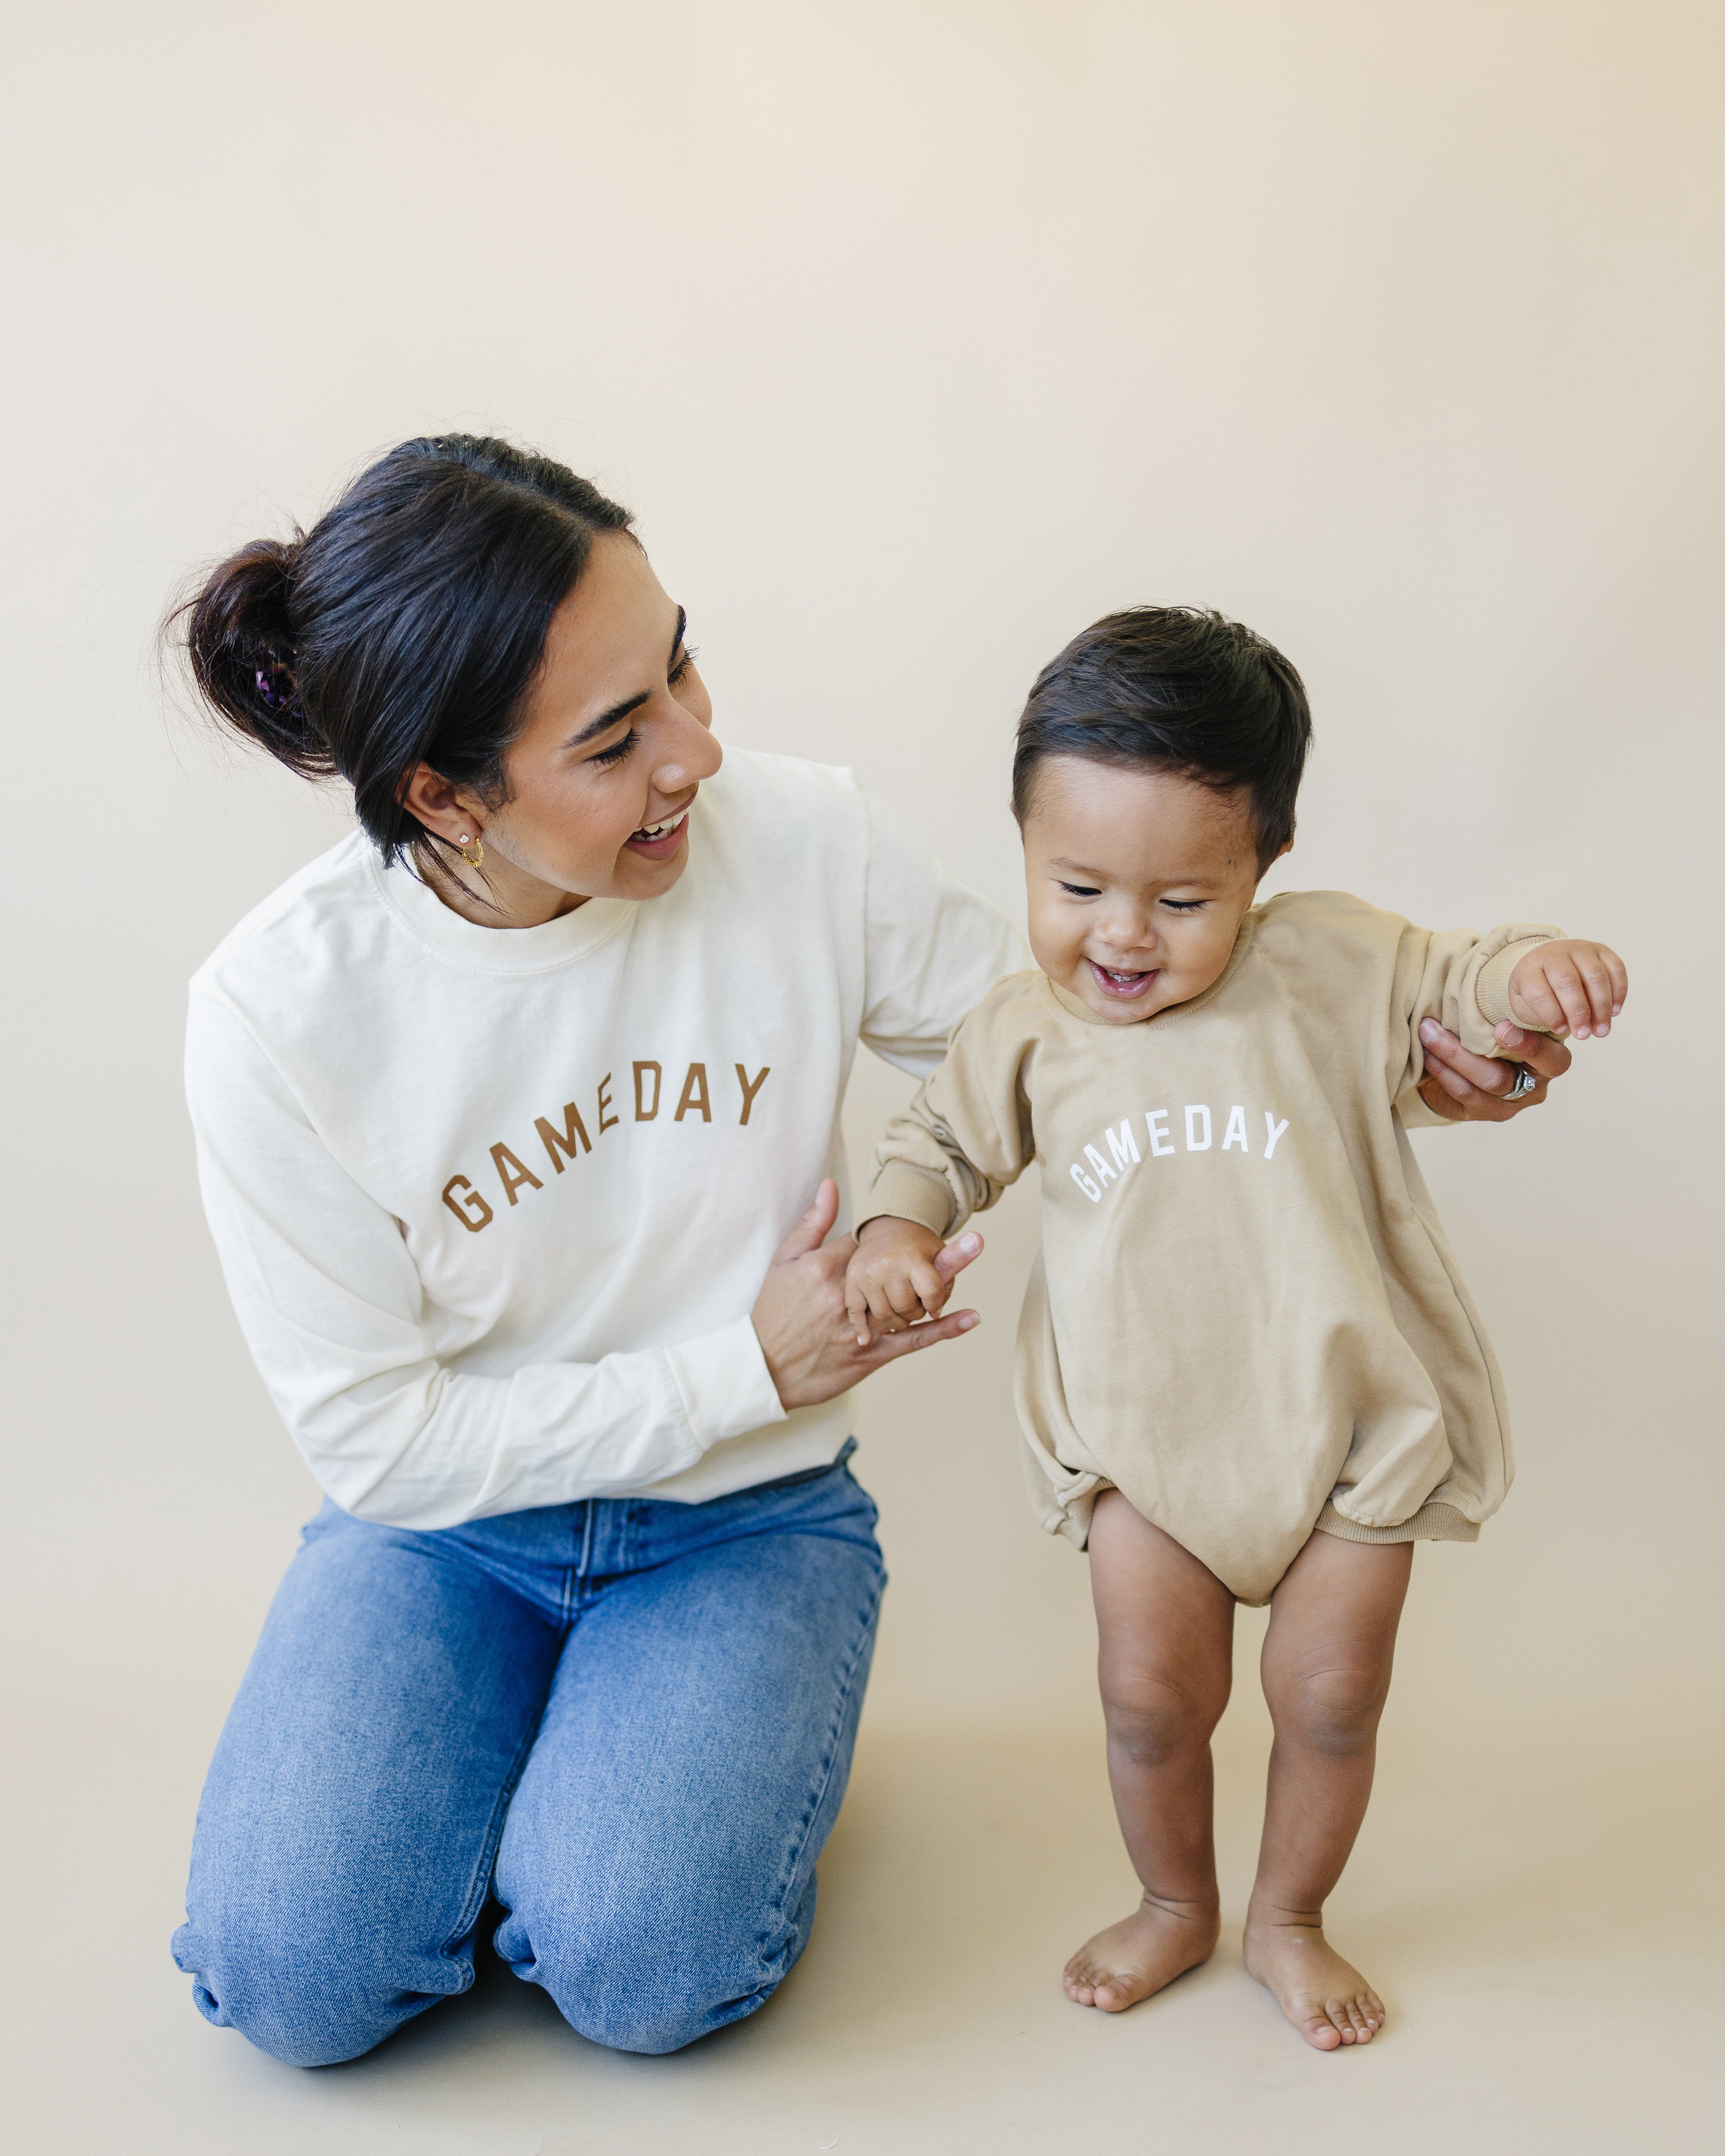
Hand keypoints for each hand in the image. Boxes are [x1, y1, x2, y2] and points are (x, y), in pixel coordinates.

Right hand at [750, 1181, 983, 1411]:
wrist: (761, 1368)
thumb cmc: (772, 1312)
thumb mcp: (783, 1261)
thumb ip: (811, 1223)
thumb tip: (830, 1185)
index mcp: (825, 1268)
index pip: (867, 1244)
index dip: (883, 1243)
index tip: (893, 1240)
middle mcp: (846, 1294)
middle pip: (897, 1266)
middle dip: (929, 1252)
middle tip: (973, 1239)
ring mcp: (861, 1326)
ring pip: (910, 1298)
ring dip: (944, 1279)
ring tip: (976, 1252)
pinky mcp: (870, 1355)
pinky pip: (913, 1339)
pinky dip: (943, 1328)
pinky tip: (970, 1317)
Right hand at [845, 1214, 979, 1344]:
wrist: (888, 1226)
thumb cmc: (919, 1247)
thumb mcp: (940, 1256)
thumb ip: (943, 1284)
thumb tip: (935, 1314)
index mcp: (913, 1257)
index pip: (930, 1292)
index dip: (935, 1303)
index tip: (934, 1304)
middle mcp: (887, 1265)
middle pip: (905, 1307)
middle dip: (915, 1312)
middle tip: (915, 1306)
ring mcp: (867, 1275)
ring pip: (884, 1315)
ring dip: (895, 1320)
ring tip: (900, 1312)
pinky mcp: (852, 1282)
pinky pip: (855, 1313)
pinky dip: (861, 1328)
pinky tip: (865, 1339)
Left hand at [1417, 1019, 1571, 1120]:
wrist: (1470, 1068)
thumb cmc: (1493, 1033)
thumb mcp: (1504, 1019)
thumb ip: (1504, 1011)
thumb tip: (1476, 984)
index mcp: (1550, 1057)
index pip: (1552, 1058)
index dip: (1530, 1045)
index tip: (1501, 1027)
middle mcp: (1535, 1085)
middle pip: (1508, 1077)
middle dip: (1473, 1054)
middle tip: (1442, 1029)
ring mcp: (1511, 1103)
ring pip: (1483, 1084)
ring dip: (1450, 1055)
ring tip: (1427, 1032)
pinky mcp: (1486, 1112)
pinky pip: (1464, 1092)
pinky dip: (1442, 1071)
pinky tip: (1427, 1054)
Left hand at [1507, 938, 1627, 1039]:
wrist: (1548, 966)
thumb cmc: (1536, 993)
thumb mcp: (1523, 1008)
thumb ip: (1528, 1021)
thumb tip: (1519, 1033)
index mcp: (1529, 968)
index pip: (1538, 991)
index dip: (1551, 1013)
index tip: (1559, 1030)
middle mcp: (1553, 953)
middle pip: (1568, 981)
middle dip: (1578, 1012)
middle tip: (1584, 1035)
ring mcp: (1579, 948)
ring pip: (1595, 975)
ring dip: (1601, 1006)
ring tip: (1601, 1030)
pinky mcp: (1601, 950)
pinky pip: (1615, 968)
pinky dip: (1618, 991)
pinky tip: (1615, 1012)